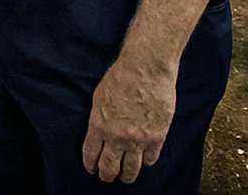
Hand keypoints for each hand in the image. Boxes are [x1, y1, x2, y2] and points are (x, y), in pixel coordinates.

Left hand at [82, 57, 175, 183]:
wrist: (146, 68)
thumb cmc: (121, 77)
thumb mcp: (99, 97)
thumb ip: (99, 119)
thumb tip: (99, 133)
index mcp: (98, 126)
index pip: (91, 154)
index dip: (90, 165)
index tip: (91, 169)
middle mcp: (117, 137)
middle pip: (109, 168)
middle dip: (107, 175)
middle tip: (107, 177)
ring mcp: (138, 139)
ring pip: (131, 169)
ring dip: (127, 175)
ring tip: (126, 177)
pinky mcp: (157, 137)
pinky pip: (151, 159)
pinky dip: (147, 162)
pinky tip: (144, 161)